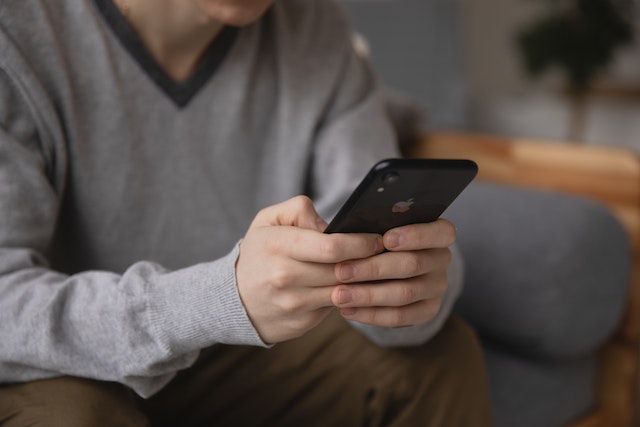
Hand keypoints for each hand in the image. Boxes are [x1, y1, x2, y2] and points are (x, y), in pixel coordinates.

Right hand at [236, 196, 382, 343]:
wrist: (233, 299)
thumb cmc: (259, 253)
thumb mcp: (268, 220)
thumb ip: (299, 209)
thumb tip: (330, 225)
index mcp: (277, 245)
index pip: (332, 246)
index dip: (361, 242)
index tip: (377, 239)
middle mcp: (284, 277)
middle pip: (343, 270)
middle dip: (369, 262)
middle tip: (386, 253)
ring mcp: (293, 304)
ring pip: (344, 291)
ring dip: (364, 281)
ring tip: (376, 269)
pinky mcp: (301, 323)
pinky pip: (336, 308)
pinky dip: (349, 297)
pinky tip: (356, 287)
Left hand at [330, 219, 455, 327]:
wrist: (384, 268)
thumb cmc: (377, 238)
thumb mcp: (377, 224)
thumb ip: (371, 222)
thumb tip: (346, 227)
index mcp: (438, 232)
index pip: (441, 232)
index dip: (415, 235)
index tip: (385, 240)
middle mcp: (442, 259)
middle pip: (413, 264)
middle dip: (373, 268)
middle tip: (341, 271)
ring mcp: (437, 286)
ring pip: (404, 293)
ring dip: (368, 295)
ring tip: (339, 295)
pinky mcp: (427, 310)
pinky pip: (400, 316)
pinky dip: (372, 315)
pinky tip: (348, 310)